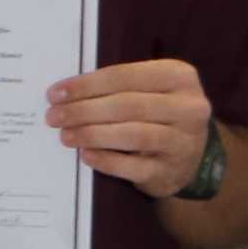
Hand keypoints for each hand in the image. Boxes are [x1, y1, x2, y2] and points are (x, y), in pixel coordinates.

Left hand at [51, 58, 213, 196]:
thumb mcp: (153, 90)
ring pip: (132, 135)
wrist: (193, 156)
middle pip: (128, 105)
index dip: (88, 84)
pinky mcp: (170, 171)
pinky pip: (133, 167)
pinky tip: (86, 155)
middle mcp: (188, 108)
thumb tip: (68, 93)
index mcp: (180, 77)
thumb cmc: (161, 115)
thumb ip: (120, 86)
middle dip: (84, 110)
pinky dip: (106, 160)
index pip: (126, 76)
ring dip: (93, 134)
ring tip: (65, 135)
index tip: (56, 93)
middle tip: (54, 116)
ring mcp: (182, 142)